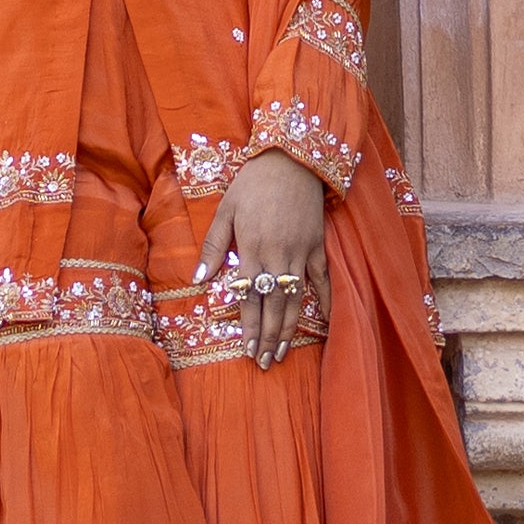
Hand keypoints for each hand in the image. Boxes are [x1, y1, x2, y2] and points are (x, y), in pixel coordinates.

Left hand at [194, 149, 329, 367]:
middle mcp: (276, 256)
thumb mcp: (225, 210)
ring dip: (290, 329)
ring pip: (295, 300)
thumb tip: (198, 280)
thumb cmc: (252, 183)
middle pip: (272, 306)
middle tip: (266, 363)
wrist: (291, 160)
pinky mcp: (317, 247)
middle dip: (268, 338)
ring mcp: (300, 253)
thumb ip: (213, 247)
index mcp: (251, 249)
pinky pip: (322, 280)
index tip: (248, 351)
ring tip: (284, 352)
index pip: (248, 298)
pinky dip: (325, 302)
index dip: (249, 327)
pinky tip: (324, 324)